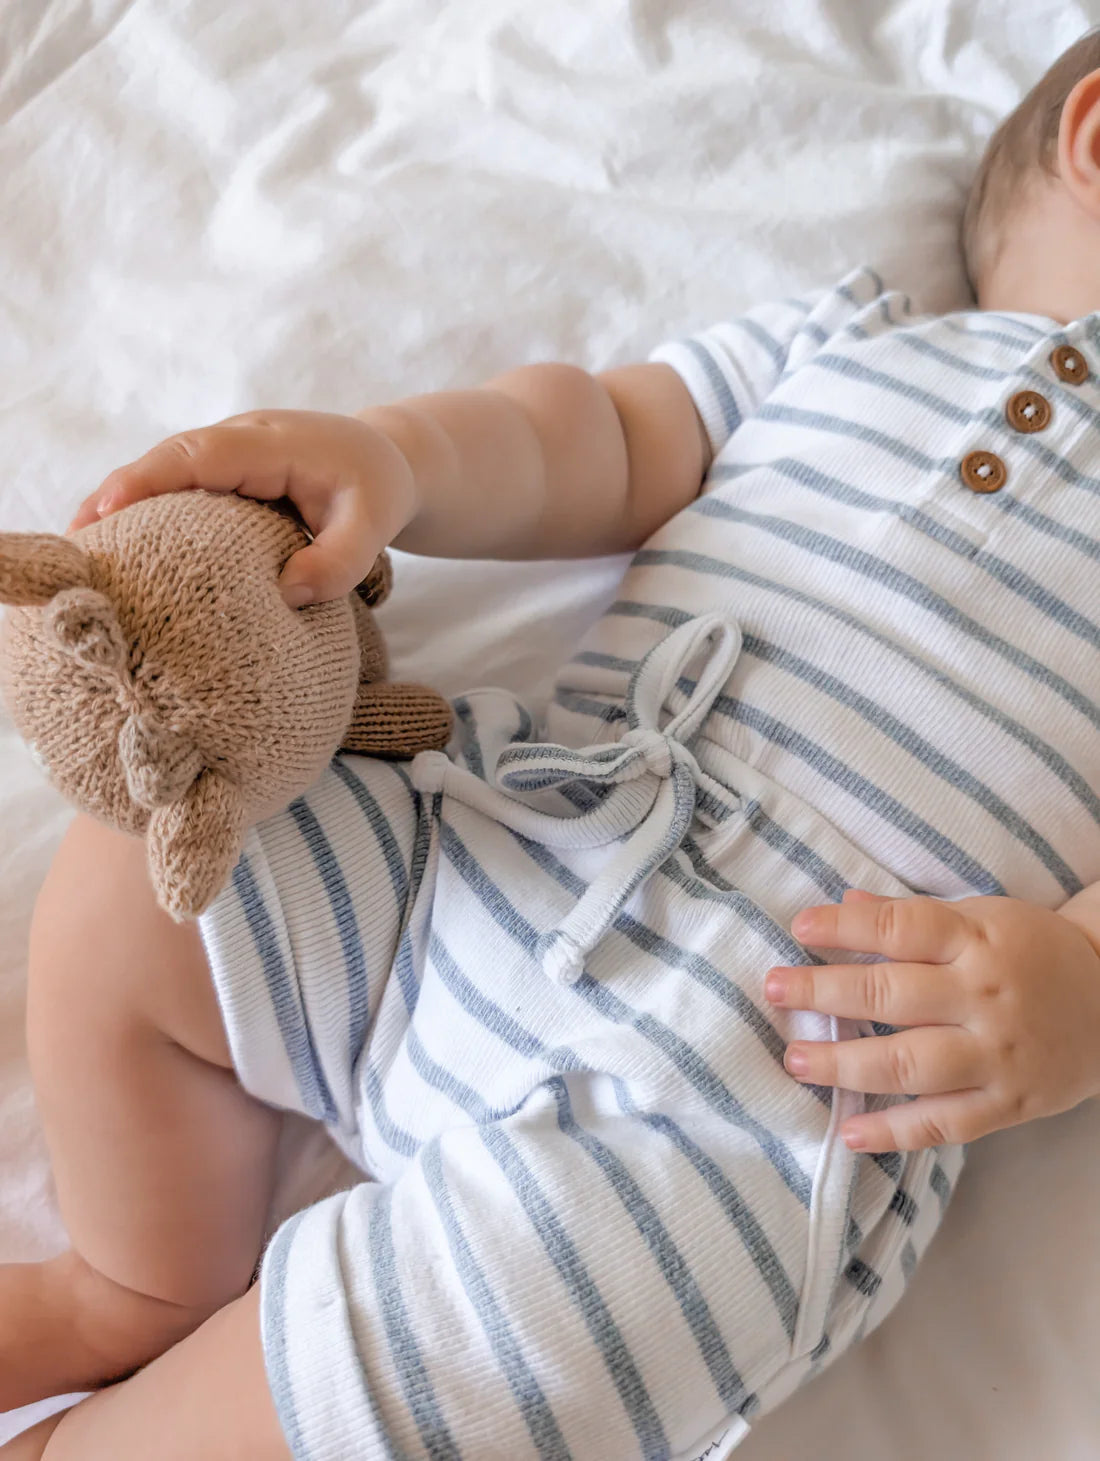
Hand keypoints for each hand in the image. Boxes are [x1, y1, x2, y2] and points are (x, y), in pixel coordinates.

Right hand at [70, 410, 418, 605]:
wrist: (387, 460)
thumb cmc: (377, 490)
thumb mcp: (373, 526)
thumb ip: (338, 562)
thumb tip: (286, 595)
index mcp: (272, 443)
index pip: (200, 455)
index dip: (151, 479)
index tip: (109, 510)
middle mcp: (240, 439)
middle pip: (165, 460)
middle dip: (117, 495)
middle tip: (76, 544)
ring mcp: (227, 452)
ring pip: (163, 472)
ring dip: (122, 504)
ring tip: (84, 553)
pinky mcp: (222, 472)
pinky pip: (176, 486)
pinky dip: (145, 511)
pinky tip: (120, 550)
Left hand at [765, 889, 1099, 1152]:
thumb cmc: (1032, 951)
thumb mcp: (982, 917)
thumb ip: (912, 916)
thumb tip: (844, 903)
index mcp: (977, 940)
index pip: (899, 929)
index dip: (844, 928)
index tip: (799, 929)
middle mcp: (983, 997)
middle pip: (891, 996)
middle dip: (823, 994)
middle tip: (772, 991)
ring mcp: (996, 1056)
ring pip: (909, 1064)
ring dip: (844, 1065)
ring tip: (796, 1060)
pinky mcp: (1009, 1105)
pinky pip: (944, 1124)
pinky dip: (894, 1132)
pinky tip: (848, 1130)